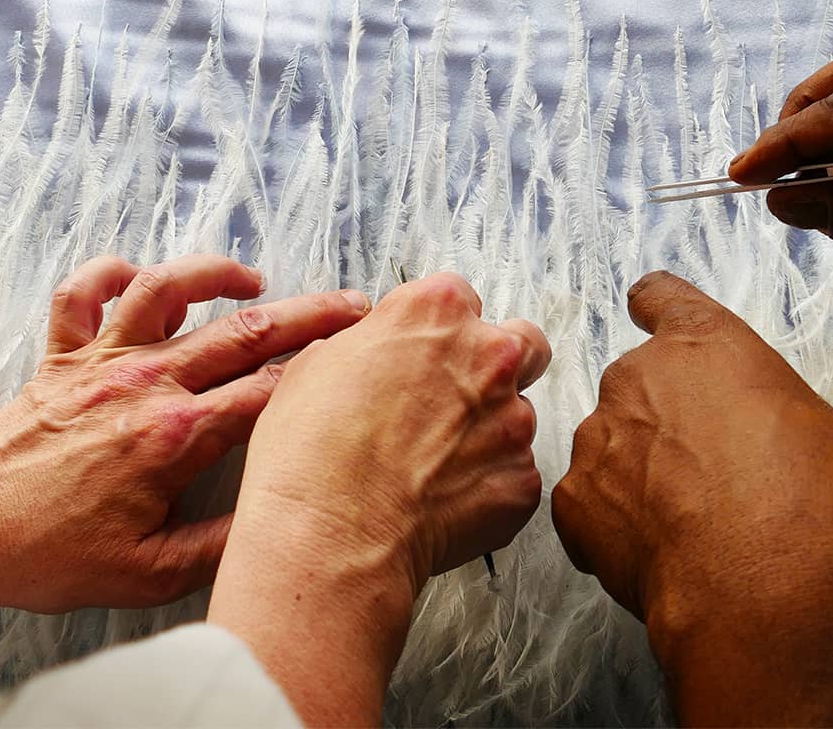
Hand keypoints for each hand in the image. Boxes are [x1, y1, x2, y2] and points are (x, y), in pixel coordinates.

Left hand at [0, 253, 368, 614]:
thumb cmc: (49, 553)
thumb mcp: (148, 574)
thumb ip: (222, 547)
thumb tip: (279, 523)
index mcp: (175, 436)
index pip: (269, 391)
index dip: (321, 372)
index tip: (357, 361)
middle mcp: (145, 383)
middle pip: (244, 332)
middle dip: (310, 313)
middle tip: (353, 304)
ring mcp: (101, 361)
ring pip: (167, 290)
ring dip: (215, 274)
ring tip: (252, 278)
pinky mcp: (61, 356)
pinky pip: (81, 293)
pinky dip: (108, 273)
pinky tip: (137, 274)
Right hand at [208, 272, 549, 725]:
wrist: (328, 533)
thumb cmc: (310, 447)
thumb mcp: (317, 362)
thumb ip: (371, 343)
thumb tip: (379, 354)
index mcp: (437, 311)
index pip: (460, 299)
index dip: (438, 332)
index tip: (421, 358)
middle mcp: (489, 355)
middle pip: (521, 345)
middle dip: (497, 367)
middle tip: (455, 403)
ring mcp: (514, 420)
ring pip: (517, 416)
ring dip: (488, 434)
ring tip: (433, 469)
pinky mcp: (523, 480)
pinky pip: (514, 476)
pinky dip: (488, 488)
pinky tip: (442, 506)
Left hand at [552, 271, 832, 726]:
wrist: (758, 585)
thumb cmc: (807, 498)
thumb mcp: (832, 432)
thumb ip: (787, 410)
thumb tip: (783, 432)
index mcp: (700, 342)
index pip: (660, 296)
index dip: (658, 309)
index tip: (655, 320)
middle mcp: (635, 376)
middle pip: (639, 383)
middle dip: (663, 416)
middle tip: (705, 465)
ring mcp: (597, 437)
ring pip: (612, 443)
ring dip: (637, 469)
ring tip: (685, 519)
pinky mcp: (573, 499)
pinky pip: (590, 502)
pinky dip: (613, 521)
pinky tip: (655, 551)